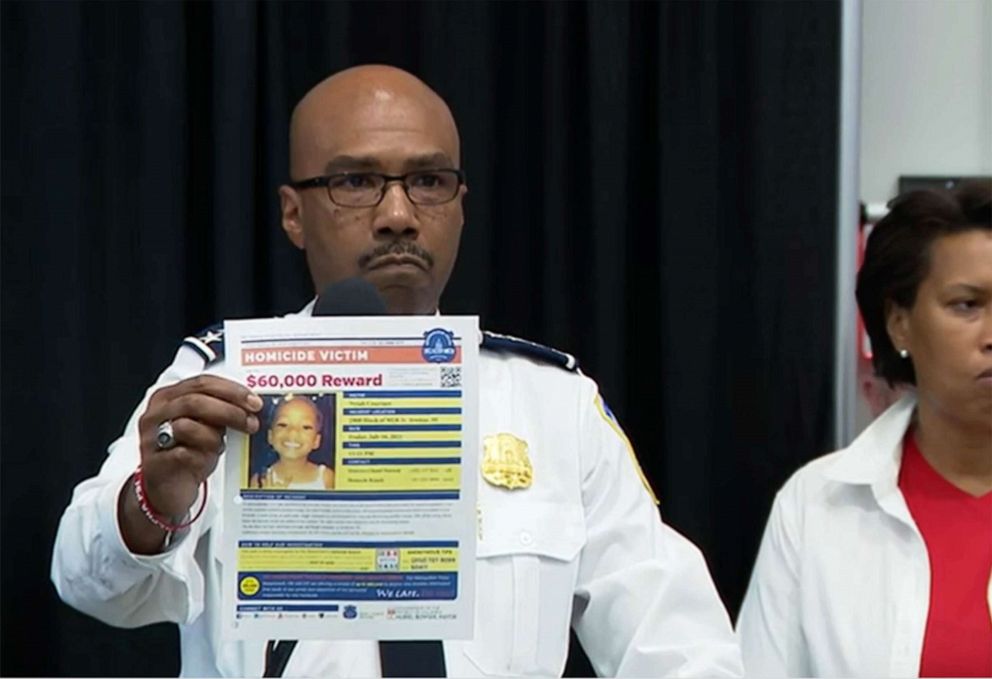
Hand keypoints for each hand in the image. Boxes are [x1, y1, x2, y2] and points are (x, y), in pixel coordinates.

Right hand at [137, 375, 261, 516]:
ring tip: (220, 446)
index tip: (254, 402)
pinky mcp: (154, 463)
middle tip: (251, 423)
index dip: (232, 391)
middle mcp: (156, 413)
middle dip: (230, 411)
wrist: (167, 489)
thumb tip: (251, 406)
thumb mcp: (206, 426)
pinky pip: (182, 454)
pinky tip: (206, 460)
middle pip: (195, 401)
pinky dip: (201, 457)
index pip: (202, 383)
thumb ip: (220, 411)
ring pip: (186, 426)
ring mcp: (152, 438)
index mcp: (169, 397)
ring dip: (213, 437)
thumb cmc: (188, 452)